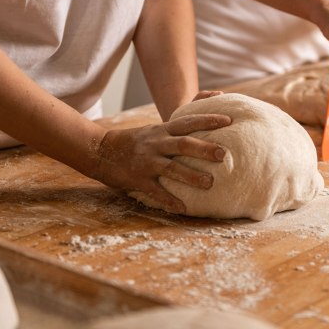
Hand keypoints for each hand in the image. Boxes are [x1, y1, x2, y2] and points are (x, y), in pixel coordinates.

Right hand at [90, 113, 231, 213]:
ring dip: (191, 176)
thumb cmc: (134, 141)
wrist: (100, 150)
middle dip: (204, 149)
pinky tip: (182, 208)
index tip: (229, 121)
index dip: (208, 120)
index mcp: (162, 131)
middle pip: (183, 144)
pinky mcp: (138, 179)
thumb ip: (176, 128)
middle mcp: (156, 143)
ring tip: (209, 183)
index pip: (188, 122)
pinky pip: (155, 191)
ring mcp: (147, 162)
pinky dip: (169, 200)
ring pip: (172, 168)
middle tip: (224, 155)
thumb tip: (201, 120)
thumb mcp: (154, 130)